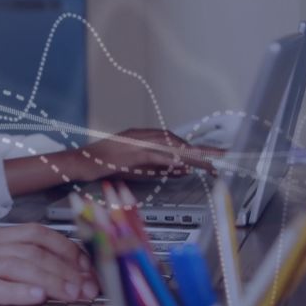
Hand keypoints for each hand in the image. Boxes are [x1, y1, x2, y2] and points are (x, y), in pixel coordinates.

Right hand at [0, 223, 98, 305]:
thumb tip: (27, 273)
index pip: (37, 235)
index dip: (66, 249)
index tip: (86, 266)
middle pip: (36, 252)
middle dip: (68, 269)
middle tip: (90, 287)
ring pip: (21, 267)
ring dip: (52, 280)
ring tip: (74, 293)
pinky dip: (16, 291)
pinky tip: (35, 297)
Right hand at [68, 128, 222, 181]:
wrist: (83, 162)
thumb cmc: (106, 165)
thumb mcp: (138, 168)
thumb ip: (161, 168)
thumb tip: (185, 170)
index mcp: (145, 136)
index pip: (176, 141)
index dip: (196, 148)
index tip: (213, 155)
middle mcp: (143, 135)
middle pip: (178, 142)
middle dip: (201, 149)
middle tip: (222, 157)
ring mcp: (137, 141)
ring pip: (171, 147)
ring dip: (191, 154)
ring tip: (209, 162)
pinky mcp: (132, 151)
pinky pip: (156, 155)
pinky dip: (171, 159)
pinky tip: (184, 165)